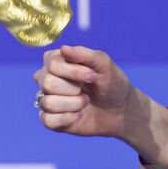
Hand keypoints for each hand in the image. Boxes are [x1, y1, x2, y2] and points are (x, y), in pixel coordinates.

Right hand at [33, 44, 167, 167]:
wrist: (123, 111)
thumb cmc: (115, 84)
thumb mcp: (106, 65)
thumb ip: (86, 54)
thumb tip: (65, 48)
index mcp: (60, 60)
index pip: (50, 60)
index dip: (72, 69)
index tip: (92, 75)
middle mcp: (50, 78)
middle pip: (44, 81)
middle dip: (71, 88)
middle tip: (89, 92)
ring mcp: (50, 99)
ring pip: (45, 101)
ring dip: (69, 104)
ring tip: (84, 105)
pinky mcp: (53, 120)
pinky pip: (47, 119)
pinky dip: (65, 119)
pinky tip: (79, 116)